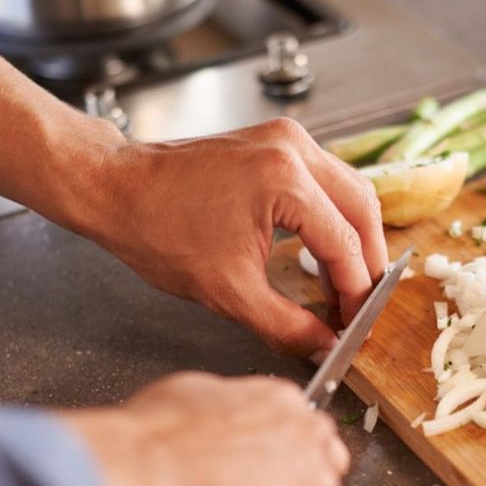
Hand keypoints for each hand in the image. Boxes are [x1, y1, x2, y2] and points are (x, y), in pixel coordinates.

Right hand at [60, 372, 348, 485]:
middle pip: (319, 483)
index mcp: (282, 405)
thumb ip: (225, 412)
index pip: (309, 439)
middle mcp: (308, 445)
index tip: (261, 484)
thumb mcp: (188, 396)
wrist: (138, 482)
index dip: (281, 468)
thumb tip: (217, 427)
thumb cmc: (147, 445)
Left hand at [93, 118, 387, 356]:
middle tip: (361, 306)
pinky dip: (334, 217)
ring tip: (345, 284)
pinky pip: (326, 180)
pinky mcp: (276, 141)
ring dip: (355, 238)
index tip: (356, 325)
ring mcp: (286, 139)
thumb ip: (286, 325)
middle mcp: (294, 149)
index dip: (356, 293)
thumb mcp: (228, 292)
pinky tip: (324, 251)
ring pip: (350, 190)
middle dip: (369, 263)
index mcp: (285, 181)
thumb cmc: (158, 230)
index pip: (346, 245)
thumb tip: (323, 346)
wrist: (116, 189)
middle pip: (363, 209)